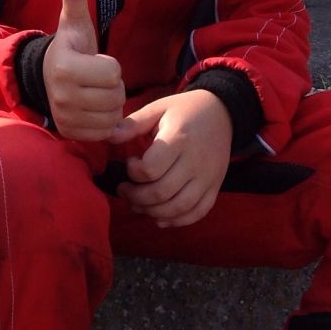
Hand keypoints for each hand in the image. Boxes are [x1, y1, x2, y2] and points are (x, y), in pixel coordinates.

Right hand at [41, 0, 124, 140]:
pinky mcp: (69, 132)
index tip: (95, 61)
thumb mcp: (74, 21)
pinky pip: (105, 132)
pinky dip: (105, 122)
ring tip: (95, 93)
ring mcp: (64, 116)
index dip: (110, 65)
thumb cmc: (70, 48)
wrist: (46, 78)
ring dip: (111, 105)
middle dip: (113, 86)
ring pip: (113, 116)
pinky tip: (93, 109)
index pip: (113, 72)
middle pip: (115, 96)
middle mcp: (62, 95)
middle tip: (96, 78)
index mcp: (64, 67)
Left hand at [108, 89, 231, 227]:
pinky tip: (160, 218)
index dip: (132, 172)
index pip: (150, 169)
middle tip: (124, 190)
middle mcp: (196, 161)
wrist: (223, 113)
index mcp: (179, 139)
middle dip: (136, 197)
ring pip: (179, 207)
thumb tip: (108, 137)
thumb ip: (132, 124)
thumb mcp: (158, 108)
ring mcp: (208, 177)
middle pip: (162, 192)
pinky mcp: (215, 186)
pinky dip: (178, 221)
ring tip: (137, 204)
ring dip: (153, 212)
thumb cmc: (184, 110)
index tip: (129, 163)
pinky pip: (198, 212)